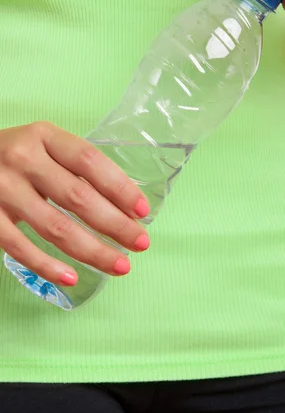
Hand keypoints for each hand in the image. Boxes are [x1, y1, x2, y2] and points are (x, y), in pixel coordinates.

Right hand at [0, 122, 149, 285]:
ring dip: (92, 250)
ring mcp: (2, 188)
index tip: (143, 210)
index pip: (90, 161)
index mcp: (44, 136)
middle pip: (78, 197)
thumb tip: (124, 206)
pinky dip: (47, 265)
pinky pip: (20, 246)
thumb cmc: (16, 155)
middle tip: (141, 243)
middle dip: (115, 224)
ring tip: (120, 265)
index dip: (120, 187)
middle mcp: (23, 158)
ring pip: (55, 227)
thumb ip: (74, 167)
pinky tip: (72, 277)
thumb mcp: (43, 146)